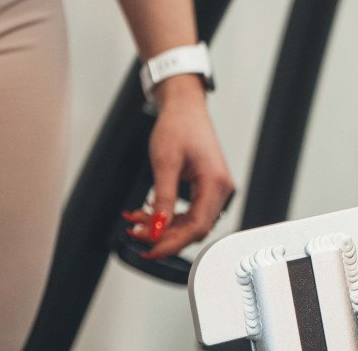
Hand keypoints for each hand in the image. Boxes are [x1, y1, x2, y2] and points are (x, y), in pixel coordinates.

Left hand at [127, 77, 233, 259]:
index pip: (196, 226)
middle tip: (137, 233)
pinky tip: (149, 213)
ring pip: (190, 222)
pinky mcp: (206, 188)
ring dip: (163, 226)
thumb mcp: (165, 163)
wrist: (184, 108)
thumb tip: (156, 229)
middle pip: (194, 228)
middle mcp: (220, 188)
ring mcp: (215, 189)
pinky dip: (168, 216)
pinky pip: (189, 212)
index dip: (171, 243)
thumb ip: (162, 199)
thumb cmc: (179, 126)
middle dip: (163, 235)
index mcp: (215, 182)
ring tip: (138, 221)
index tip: (150, 249)